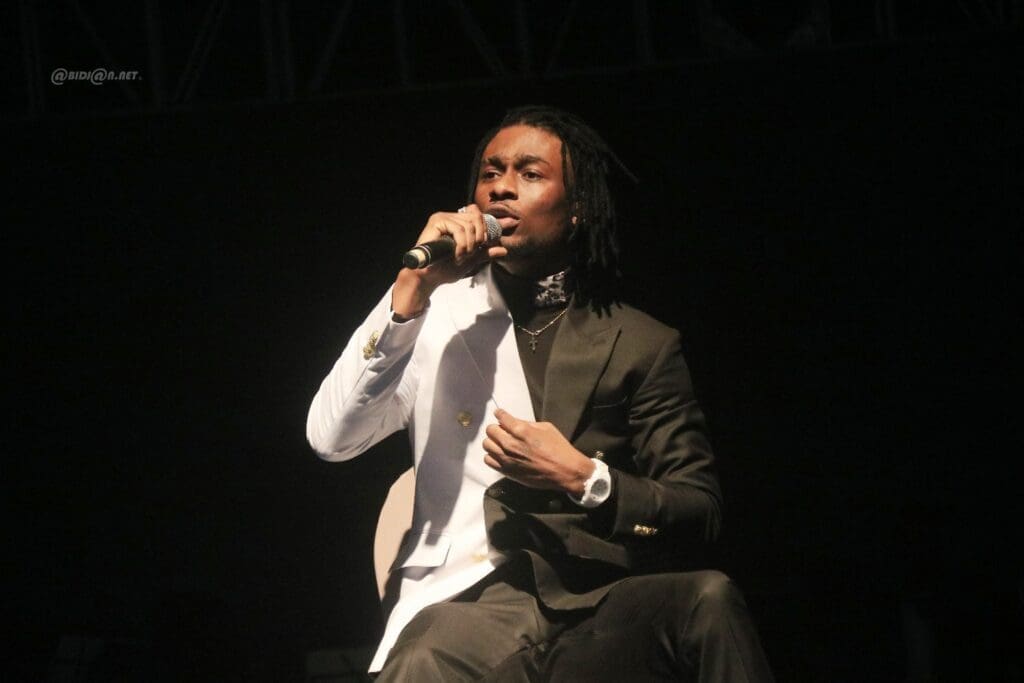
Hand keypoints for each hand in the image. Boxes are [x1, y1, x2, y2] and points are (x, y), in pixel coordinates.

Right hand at [392, 205, 507, 317]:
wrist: (429, 277)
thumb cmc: (445, 268)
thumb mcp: (471, 260)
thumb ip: (485, 253)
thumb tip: (504, 250)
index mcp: (459, 223)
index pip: (479, 216)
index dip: (491, 224)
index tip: (504, 229)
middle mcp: (451, 217)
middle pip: (477, 218)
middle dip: (479, 239)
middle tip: (470, 254)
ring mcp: (443, 217)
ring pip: (469, 225)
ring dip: (469, 245)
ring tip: (461, 257)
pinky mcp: (437, 221)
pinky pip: (459, 229)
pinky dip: (461, 245)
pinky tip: (457, 255)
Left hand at [483, 409, 593, 494]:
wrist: (565, 471)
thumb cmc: (559, 448)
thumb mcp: (546, 428)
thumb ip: (526, 424)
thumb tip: (513, 422)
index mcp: (521, 430)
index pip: (500, 416)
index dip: (500, 414)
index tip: (501, 415)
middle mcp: (510, 444)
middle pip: (490, 430)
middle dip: (496, 428)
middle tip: (503, 430)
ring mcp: (506, 458)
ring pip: (486, 445)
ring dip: (493, 442)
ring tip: (501, 443)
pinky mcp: (506, 471)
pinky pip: (488, 460)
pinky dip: (492, 456)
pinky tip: (501, 455)